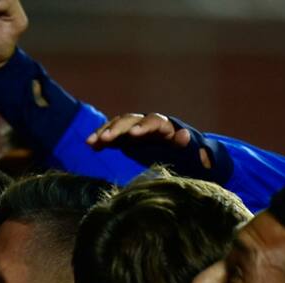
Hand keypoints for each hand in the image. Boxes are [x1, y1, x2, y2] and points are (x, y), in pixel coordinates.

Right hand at [86, 112, 211, 168]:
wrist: (182, 161)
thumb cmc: (190, 161)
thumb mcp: (194, 157)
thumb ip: (191, 148)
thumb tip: (183, 135)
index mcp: (166, 128)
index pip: (155, 122)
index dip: (144, 127)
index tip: (134, 135)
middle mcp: (148, 126)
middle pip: (131, 121)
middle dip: (118, 129)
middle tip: (106, 139)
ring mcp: (134, 132)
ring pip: (118, 125)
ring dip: (105, 132)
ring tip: (93, 142)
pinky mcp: (124, 140)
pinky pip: (110, 135)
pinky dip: (100, 138)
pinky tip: (90, 145)